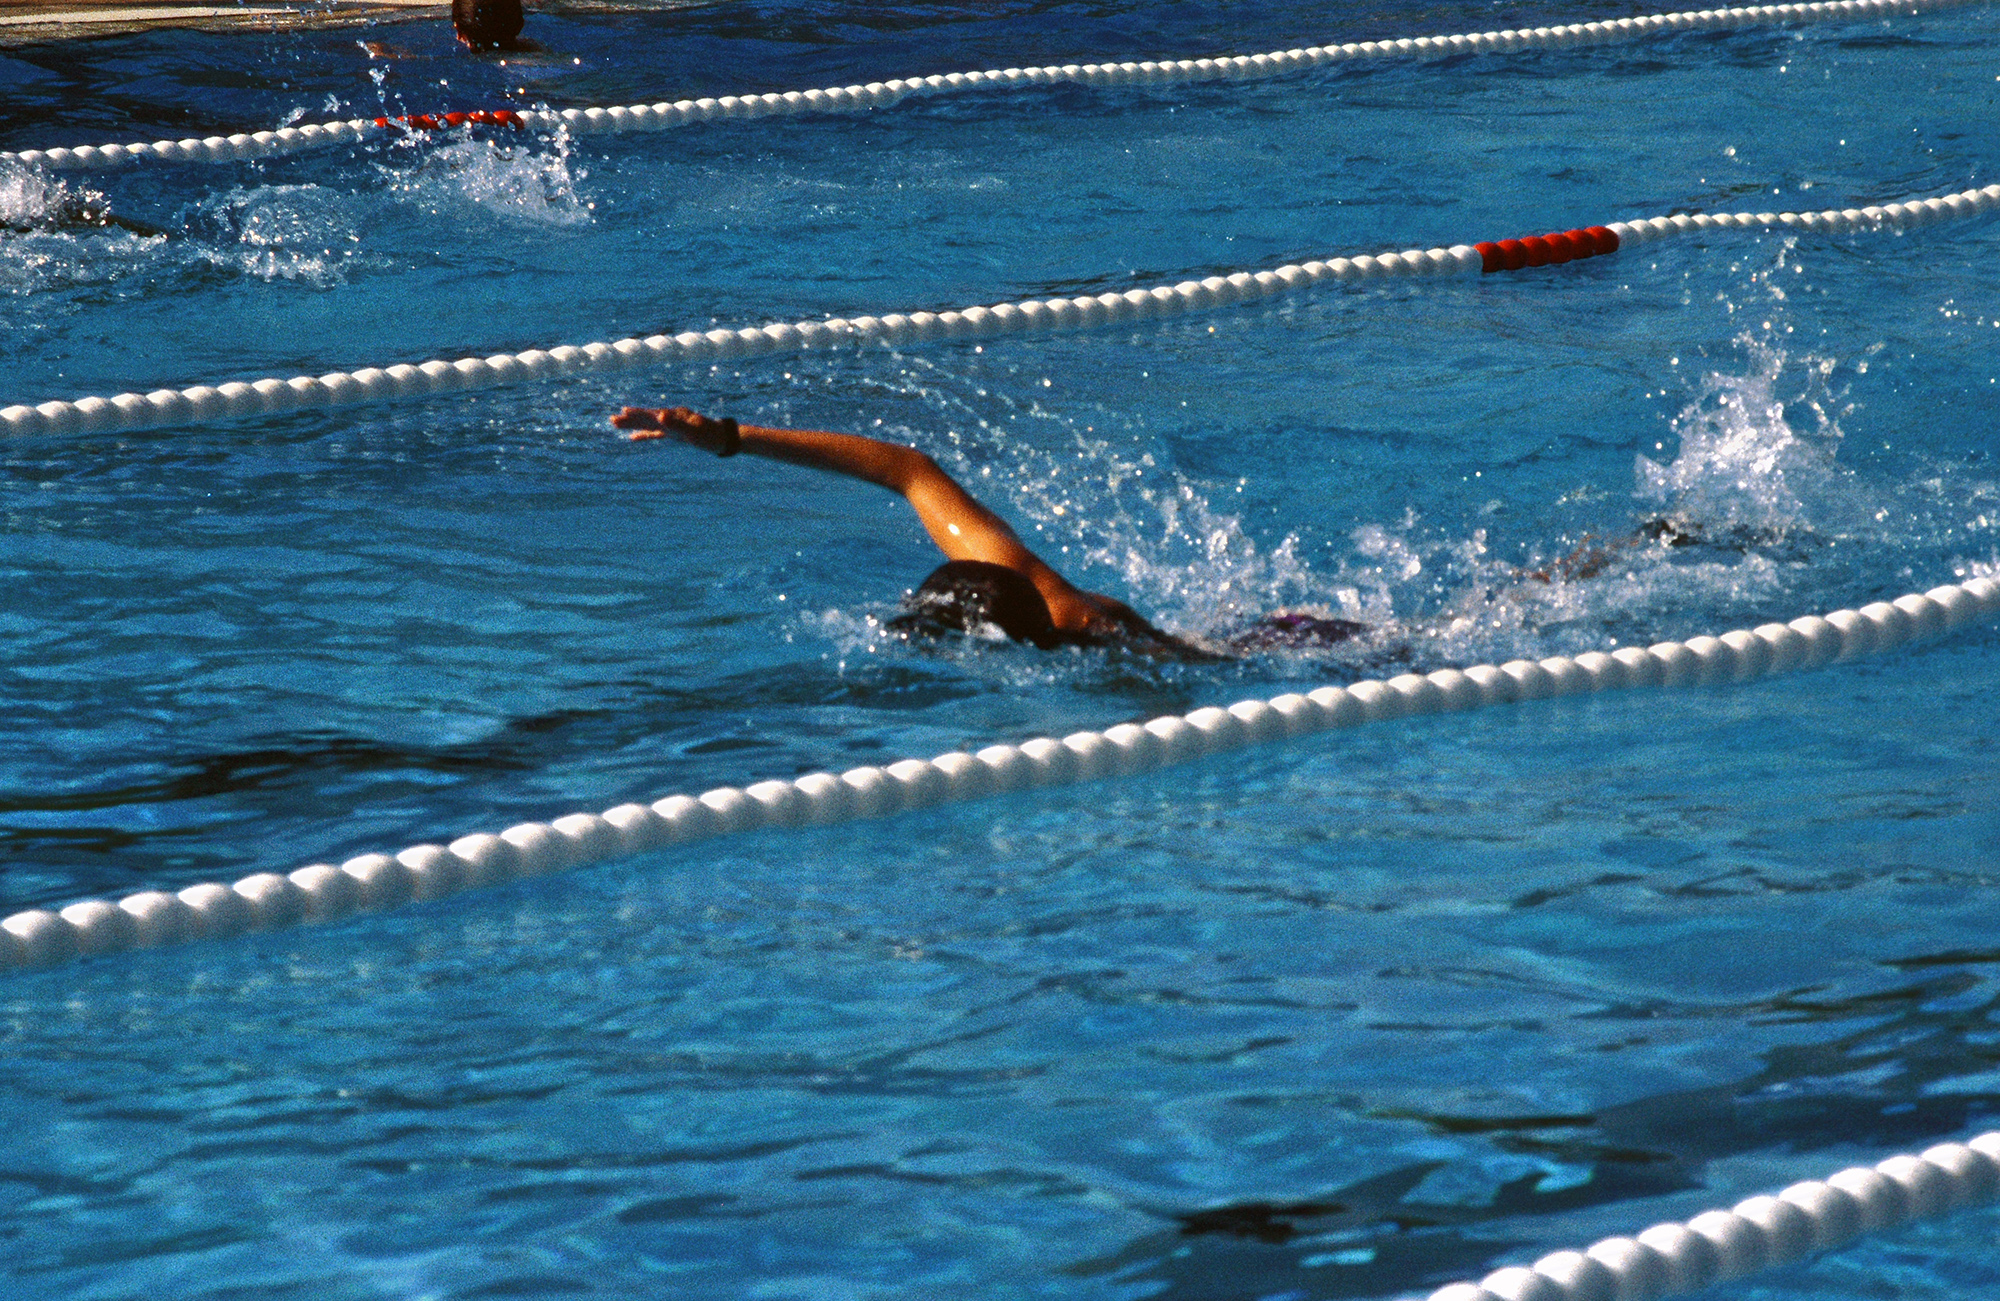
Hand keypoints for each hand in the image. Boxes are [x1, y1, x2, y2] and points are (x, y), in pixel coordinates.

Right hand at [612, 406, 737, 453]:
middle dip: (629, 419)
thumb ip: (676, 423)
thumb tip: (660, 415)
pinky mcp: (674, 433)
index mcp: (673, 417)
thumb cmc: (709, 436)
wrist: (723, 438)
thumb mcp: (693, 431)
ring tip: (616, 424)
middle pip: (646, 418)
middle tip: (611, 420)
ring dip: (633, 424)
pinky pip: (655, 433)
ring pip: (648, 424)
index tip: (621, 413)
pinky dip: (644, 434)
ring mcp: (671, 425)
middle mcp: (671, 418)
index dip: (637, 415)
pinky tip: (632, 438)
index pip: (651, 416)